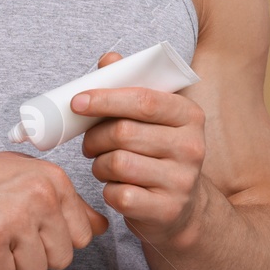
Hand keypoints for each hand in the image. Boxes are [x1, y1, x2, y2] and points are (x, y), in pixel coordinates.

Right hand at [0, 141, 108, 269]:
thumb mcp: (27, 176)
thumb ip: (66, 202)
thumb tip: (101, 227)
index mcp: (54, 180)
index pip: (85, 235)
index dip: (58, 240)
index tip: (34, 229)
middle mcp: (40, 196)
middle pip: (63, 259)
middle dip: (36, 256)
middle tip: (9, 235)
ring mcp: (15, 217)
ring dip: (12, 264)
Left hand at [76, 51, 208, 244]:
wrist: (182, 207)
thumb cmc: (159, 154)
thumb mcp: (153, 119)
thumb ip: (131, 86)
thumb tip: (109, 60)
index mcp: (189, 116)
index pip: (144, 100)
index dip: (106, 99)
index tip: (77, 101)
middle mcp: (192, 146)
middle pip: (124, 132)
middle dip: (95, 136)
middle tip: (89, 143)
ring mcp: (182, 180)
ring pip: (117, 163)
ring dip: (99, 164)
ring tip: (104, 165)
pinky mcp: (166, 210)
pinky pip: (118, 194)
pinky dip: (107, 190)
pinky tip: (116, 186)